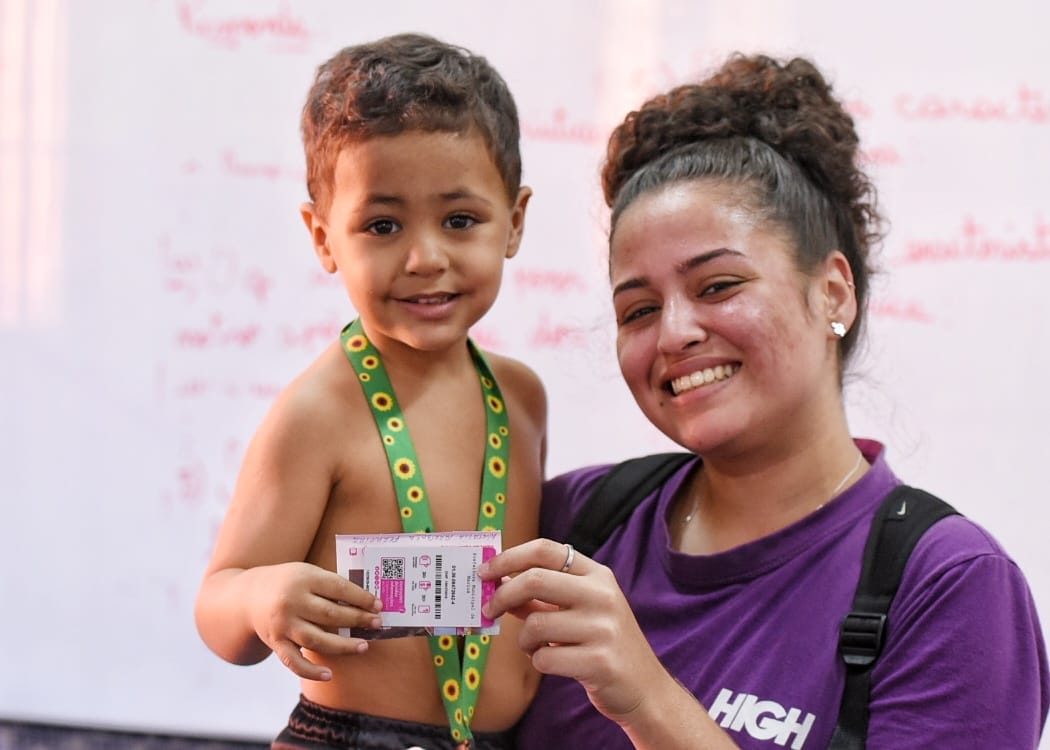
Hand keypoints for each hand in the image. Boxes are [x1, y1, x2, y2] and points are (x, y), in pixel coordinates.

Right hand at [246, 561, 381, 680]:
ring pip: (317, 640)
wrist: (246, 596)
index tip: (378, 606)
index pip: (339, 588)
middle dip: (357, 620)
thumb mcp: (307, 574)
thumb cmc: (288, 583)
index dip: (361, 598)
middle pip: (330, 615)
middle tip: (377, 624)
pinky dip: (311, 671)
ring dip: (343, 646)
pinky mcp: (275, 643)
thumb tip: (365, 604)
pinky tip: (329, 674)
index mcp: (303, 578)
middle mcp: (291, 602)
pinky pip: (294, 661)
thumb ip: (330, 586)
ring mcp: (282, 625)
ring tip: (363, 646)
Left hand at [479, 539, 667, 721]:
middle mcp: (603, 595)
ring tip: (535, 647)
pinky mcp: (600, 662)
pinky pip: (545, 658)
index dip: (509, 557)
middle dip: (502, 595)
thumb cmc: (602, 644)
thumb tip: (497, 583)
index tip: (485, 571)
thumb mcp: (577, 611)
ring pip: (535, 624)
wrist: (644, 688)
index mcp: (597, 575)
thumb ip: (540, 597)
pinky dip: (538, 661)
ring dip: (524, 639)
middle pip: (535, 579)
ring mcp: (604, 628)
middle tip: (490, 609)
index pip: (546, 550)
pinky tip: (553, 662)